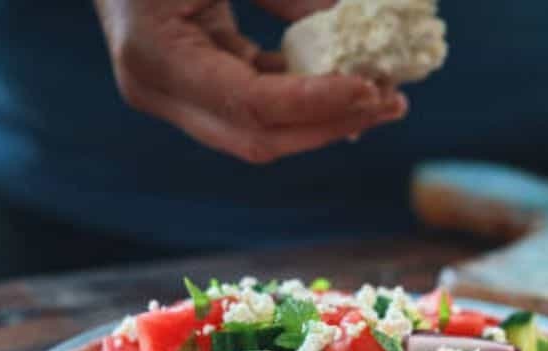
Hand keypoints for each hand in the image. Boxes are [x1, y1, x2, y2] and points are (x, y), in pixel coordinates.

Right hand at [93, 0, 407, 162]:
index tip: (369, 87)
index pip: (248, 105)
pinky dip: (306, 99)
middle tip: (392, 101)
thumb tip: (349, 17)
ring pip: (264, 131)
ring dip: (328, 118)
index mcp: (155, 55)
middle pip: (260, 136)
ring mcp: (175, 95)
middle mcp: (160, 89)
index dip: (314, 103)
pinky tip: (353, 86)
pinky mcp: (196, 86)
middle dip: (331, 123)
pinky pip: (259, 106)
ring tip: (387, 97)